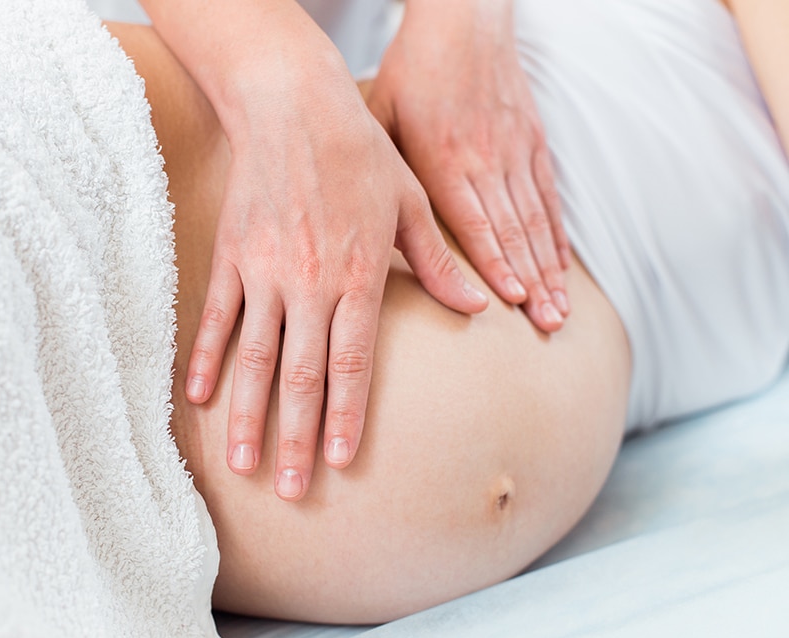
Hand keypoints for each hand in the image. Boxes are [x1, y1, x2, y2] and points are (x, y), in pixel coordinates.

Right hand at [184, 49, 487, 500]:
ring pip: (251, 357)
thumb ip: (437, 263)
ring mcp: (263, 273)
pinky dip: (205, 358)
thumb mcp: (412, 203)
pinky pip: (216, 317)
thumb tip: (478, 305)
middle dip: (296, 438)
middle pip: (300, 375)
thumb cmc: (360, 152)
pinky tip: (197, 398)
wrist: (293, 105)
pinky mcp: (231, 257)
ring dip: (246, 414)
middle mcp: (308, 284)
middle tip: (291, 490)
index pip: (352, 363)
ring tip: (241, 463)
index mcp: (357, 276)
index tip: (342, 463)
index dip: (347, 417)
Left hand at [367, 0, 570, 331]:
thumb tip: (355, 225)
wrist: (462, 22)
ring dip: (549, 268)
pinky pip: (548, 197)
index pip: (475, 221)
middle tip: (546, 326)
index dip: (495, 263)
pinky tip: (563, 267)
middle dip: (531, 282)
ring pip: (535, 219)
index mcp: (443, 157)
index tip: (511, 302)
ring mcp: (513, 151)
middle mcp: (484, 158)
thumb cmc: (411, 71)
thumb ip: (379, 170)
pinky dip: (557, 236)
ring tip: (560, 311)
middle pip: (513, 230)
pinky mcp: (533, 142)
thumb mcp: (381, 116)